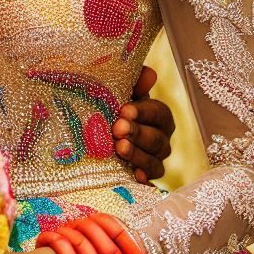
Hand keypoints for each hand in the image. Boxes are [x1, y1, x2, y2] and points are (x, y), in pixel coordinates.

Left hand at [114, 65, 174, 182]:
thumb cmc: (109, 107)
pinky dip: (143, 177)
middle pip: (157, 138)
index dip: (143, 112)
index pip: (159, 113)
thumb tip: (149, 73)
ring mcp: (154, 160)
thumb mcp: (117, 92)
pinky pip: (150, 180)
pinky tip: (134, 175)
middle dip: (137, 133)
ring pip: (154, 161)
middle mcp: (161, 139)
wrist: (93, 135)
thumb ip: (133, 82)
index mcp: (157, 116)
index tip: (124, 110)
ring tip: (119, 148)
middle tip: (118, 128)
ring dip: (137, 154)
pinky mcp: (144, 176)